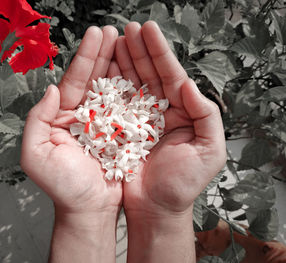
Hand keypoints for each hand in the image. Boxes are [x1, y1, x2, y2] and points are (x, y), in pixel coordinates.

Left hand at [20, 26, 121, 262]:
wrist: (89, 210)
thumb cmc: (62, 187)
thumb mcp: (36, 155)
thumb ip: (37, 120)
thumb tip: (52, 89)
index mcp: (63, 117)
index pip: (75, 81)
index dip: (86, 57)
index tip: (97, 34)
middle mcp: (84, 116)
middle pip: (96, 79)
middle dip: (104, 53)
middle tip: (115, 29)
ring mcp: (106, 124)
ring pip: (114, 90)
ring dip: (121, 65)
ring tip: (129, 43)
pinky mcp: (123, 134)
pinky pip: (130, 109)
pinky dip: (135, 91)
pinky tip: (141, 72)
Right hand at [113, 21, 225, 261]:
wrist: (155, 209)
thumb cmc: (183, 185)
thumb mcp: (209, 152)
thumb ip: (207, 116)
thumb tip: (188, 85)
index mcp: (182, 113)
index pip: (171, 76)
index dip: (160, 53)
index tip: (148, 30)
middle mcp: (160, 112)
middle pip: (149, 74)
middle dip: (139, 50)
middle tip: (128, 28)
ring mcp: (138, 119)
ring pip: (130, 84)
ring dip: (123, 61)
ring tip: (115, 39)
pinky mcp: (120, 130)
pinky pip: (115, 103)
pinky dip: (109, 84)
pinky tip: (104, 67)